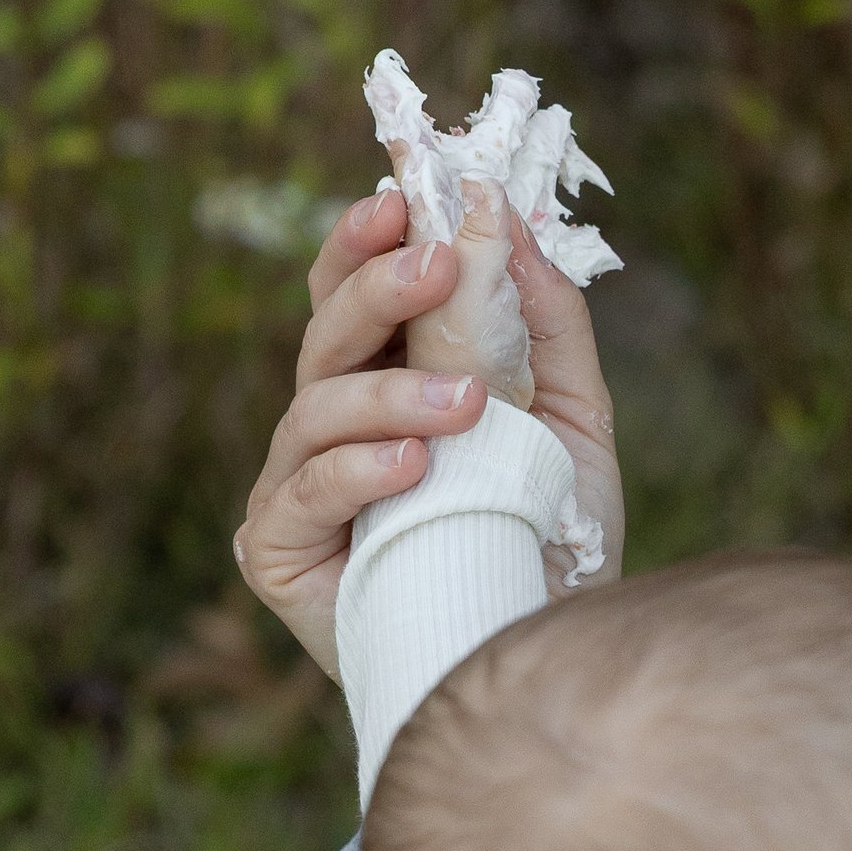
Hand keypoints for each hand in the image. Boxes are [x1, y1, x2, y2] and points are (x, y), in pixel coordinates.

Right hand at [235, 185, 624, 677]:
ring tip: (468, 408)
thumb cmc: (549, 541)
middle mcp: (334, 425)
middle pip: (327, 332)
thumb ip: (543, 323)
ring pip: (315, 404)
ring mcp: (300, 485)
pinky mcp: (281, 551)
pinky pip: (306, 490)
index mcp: (390, 380)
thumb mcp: (570, 419)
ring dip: (391, 394)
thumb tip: (507, 221)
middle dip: (376, 287)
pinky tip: (414, 467)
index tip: (400, 196)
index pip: (355, 293)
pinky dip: (359, 470)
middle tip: (435, 264)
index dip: (365, 241)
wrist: (545, 654)